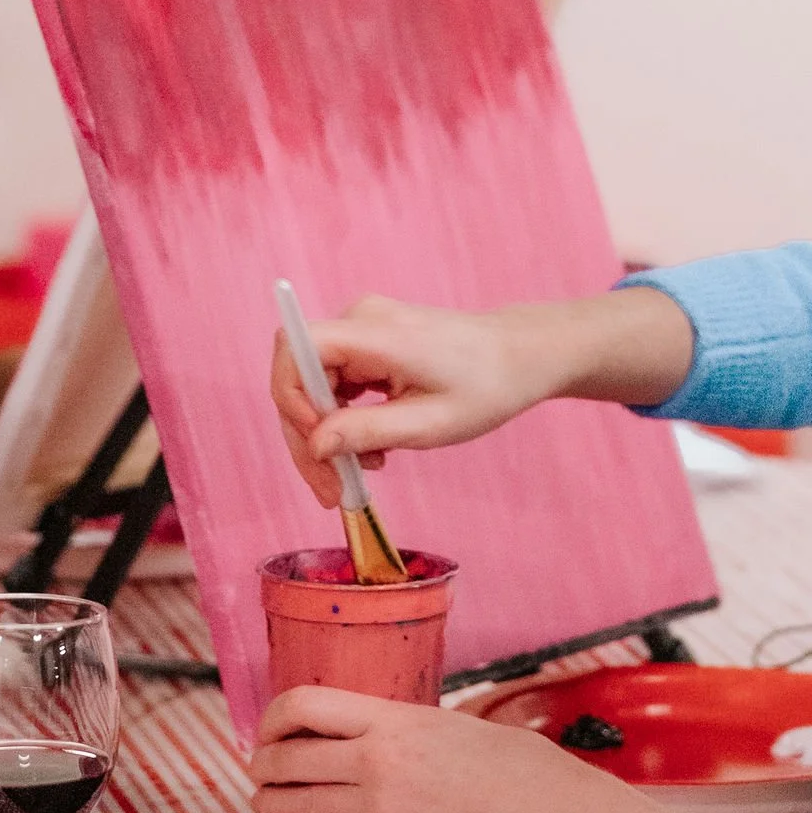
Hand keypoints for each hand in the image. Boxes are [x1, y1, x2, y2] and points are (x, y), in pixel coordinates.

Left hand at [250, 687, 604, 812]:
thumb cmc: (512, 766)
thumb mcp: (450, 724)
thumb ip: (400, 727)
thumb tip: (364, 730)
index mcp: (393, 719)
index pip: (303, 705)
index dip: (272, 718)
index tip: (271, 731)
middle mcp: (376, 760)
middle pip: (286, 757)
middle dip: (264, 765)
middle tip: (263, 770)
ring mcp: (378, 808)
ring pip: (291, 803)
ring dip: (268, 802)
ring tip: (268, 802)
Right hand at [269, 287, 696, 507]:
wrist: (521, 356)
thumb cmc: (486, 386)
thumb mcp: (430, 423)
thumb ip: (368, 431)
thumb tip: (315, 444)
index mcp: (375, 332)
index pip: (294, 348)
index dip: (290, 397)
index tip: (319, 442)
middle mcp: (360, 321)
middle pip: (298, 377)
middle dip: (307, 438)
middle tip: (331, 491)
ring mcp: (362, 331)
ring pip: (312, 387)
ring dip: (325, 437)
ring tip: (361, 474)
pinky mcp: (368, 346)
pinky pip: (333, 385)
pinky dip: (343, 422)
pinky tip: (371, 451)